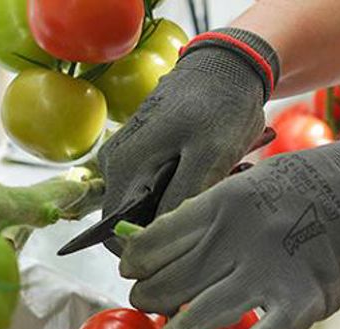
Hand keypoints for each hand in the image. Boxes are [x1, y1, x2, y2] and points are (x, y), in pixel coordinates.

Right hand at [98, 28, 279, 252]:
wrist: (225, 64)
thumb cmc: (220, 105)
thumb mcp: (210, 155)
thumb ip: (181, 199)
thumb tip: (160, 240)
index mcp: (123, 169)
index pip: (116, 237)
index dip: (148, 252)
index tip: (187, 248)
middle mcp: (114, 166)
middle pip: (133, 223)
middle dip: (171, 225)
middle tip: (213, 208)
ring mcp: (126, 158)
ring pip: (148, 206)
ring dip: (180, 206)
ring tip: (219, 185)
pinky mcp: (141, 153)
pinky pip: (155, 187)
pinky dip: (183, 189)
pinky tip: (212, 175)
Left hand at [119, 126, 339, 328]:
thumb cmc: (300, 188)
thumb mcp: (245, 185)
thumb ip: (205, 215)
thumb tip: (153, 243)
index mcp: (219, 205)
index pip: (153, 243)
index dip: (134, 264)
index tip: (132, 273)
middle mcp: (237, 239)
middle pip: (169, 283)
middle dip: (147, 301)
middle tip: (147, 308)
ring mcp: (267, 274)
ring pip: (197, 317)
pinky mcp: (299, 305)